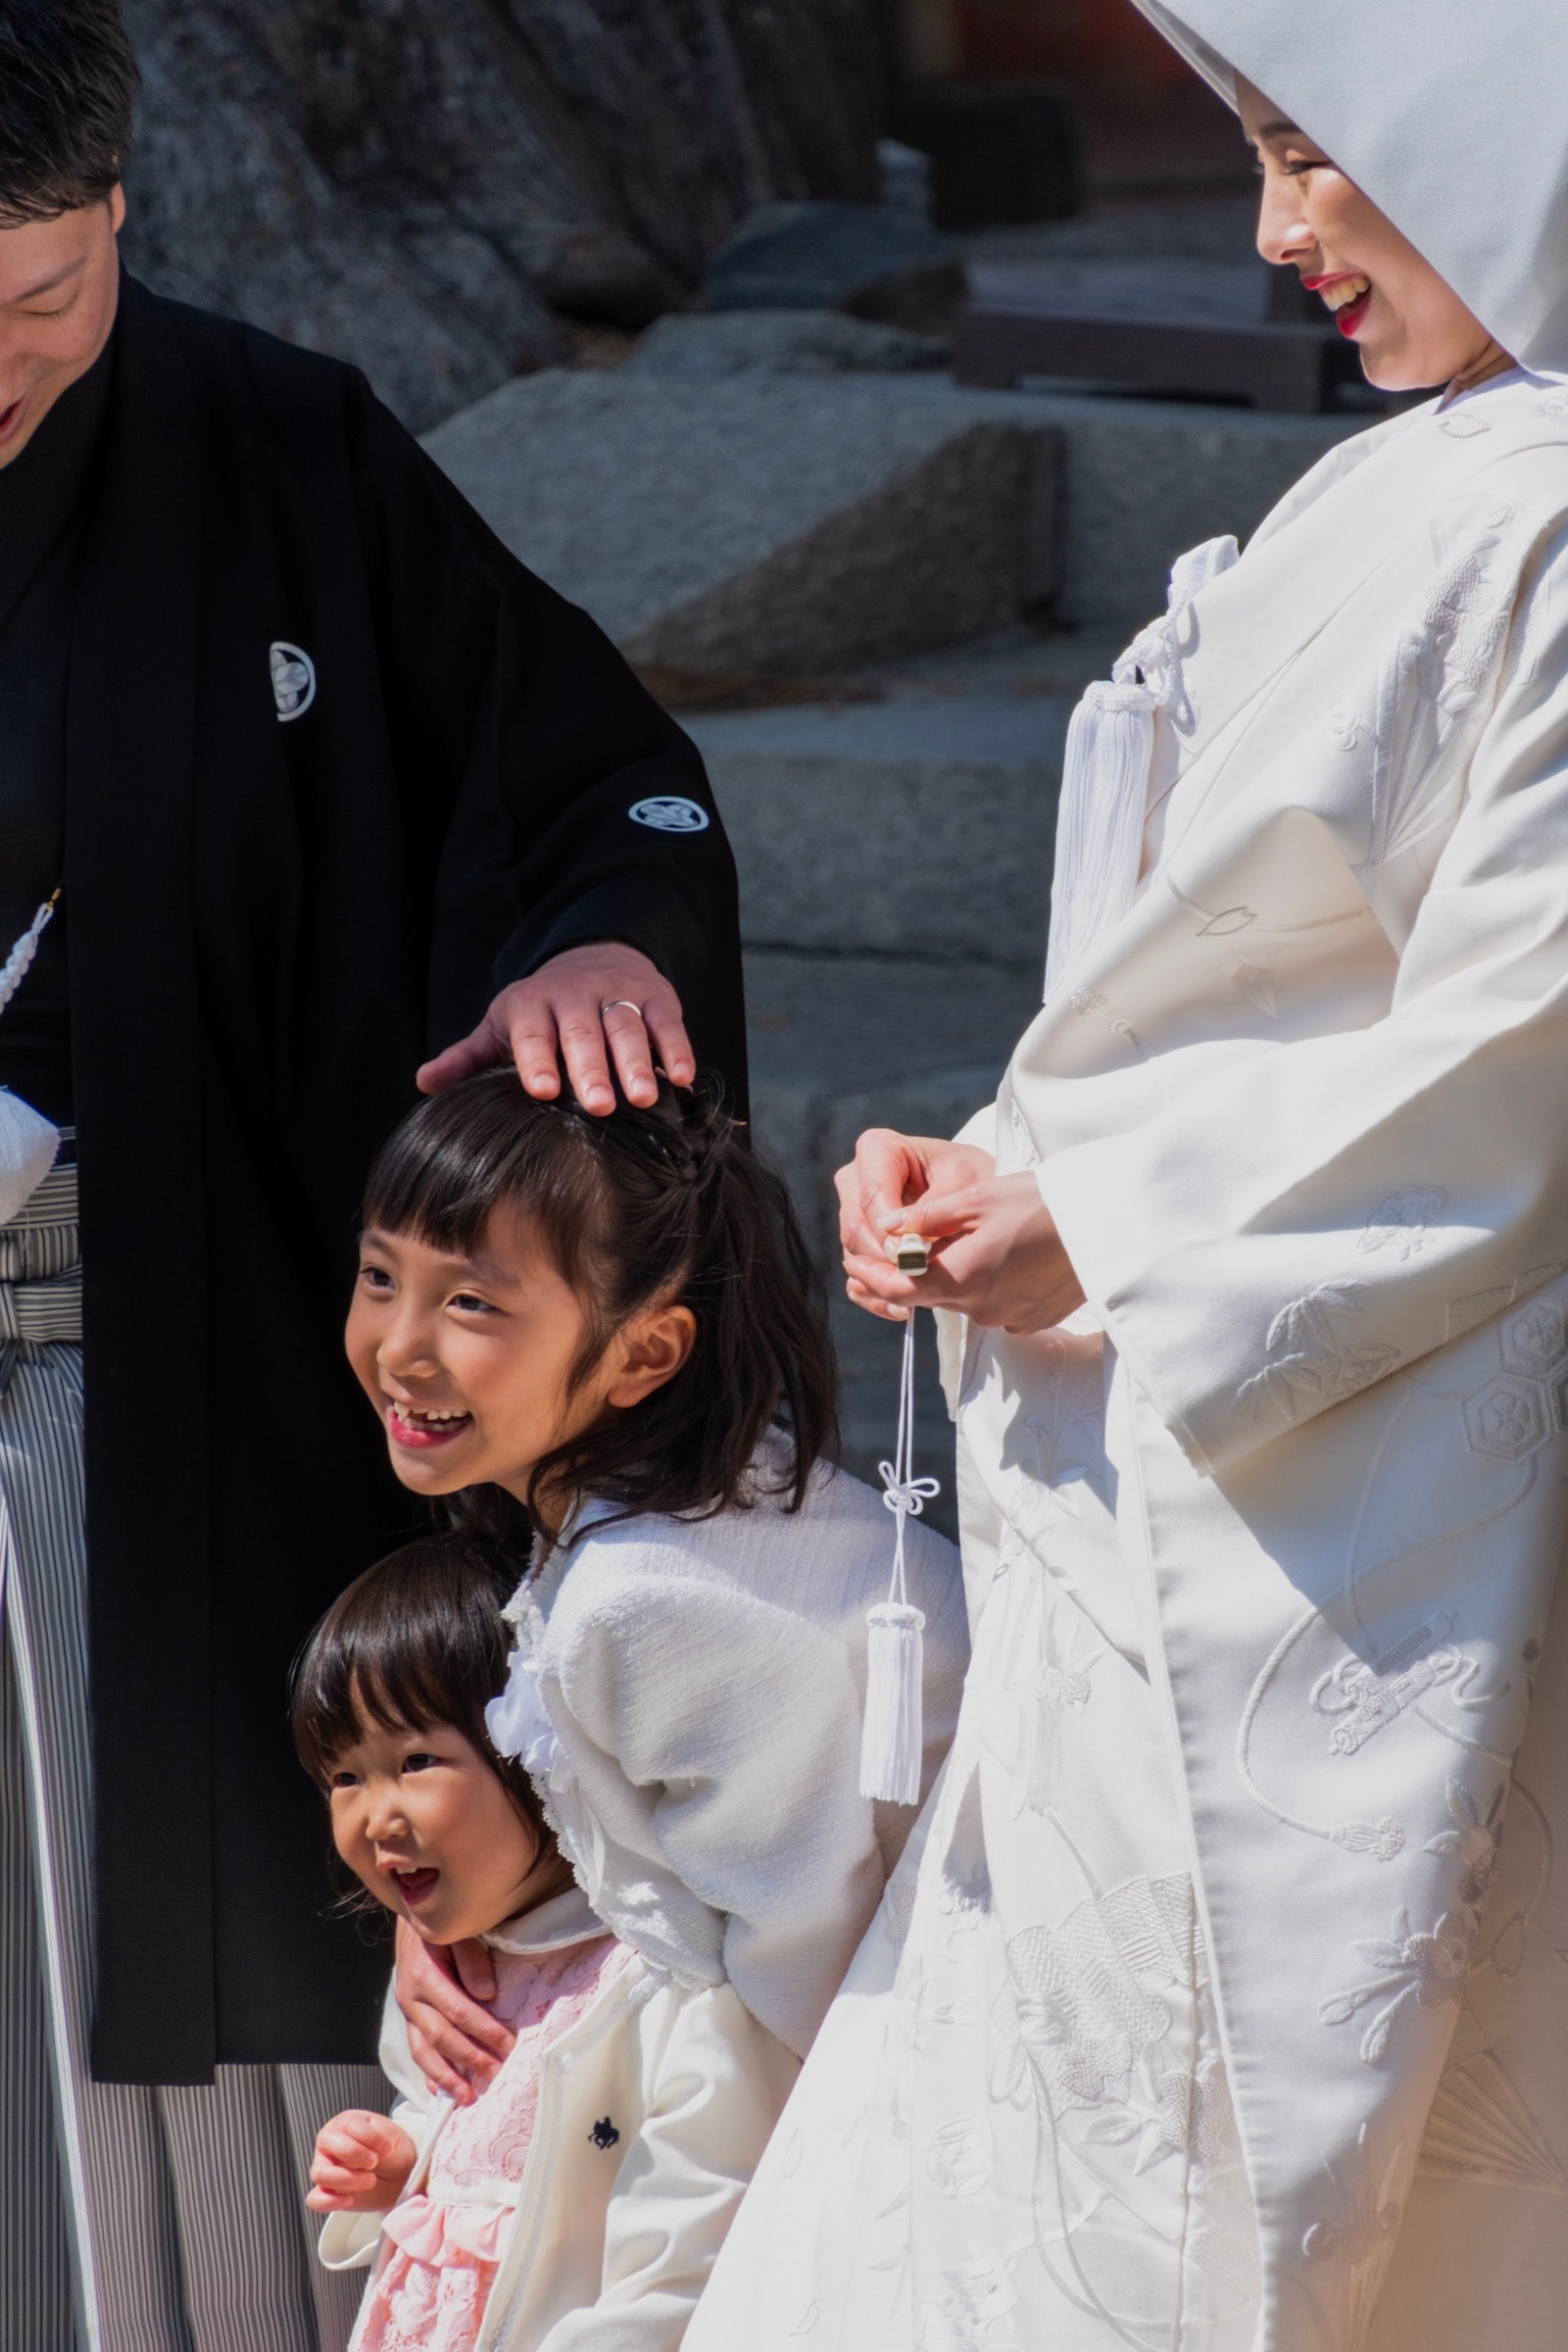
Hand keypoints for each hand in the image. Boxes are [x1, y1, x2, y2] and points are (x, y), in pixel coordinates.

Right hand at [306, 2110, 417, 2213]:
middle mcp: (329, 2144)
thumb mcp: (390, 2134)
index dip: (369, 2137)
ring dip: (347, 2179)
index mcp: (344, 2124)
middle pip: (326, 2143)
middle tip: (374, 2162)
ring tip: (370, 2181)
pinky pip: (315, 2200)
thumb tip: (362, 2152)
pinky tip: (349, 2200)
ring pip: (320, 2173)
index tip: (387, 2149)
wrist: (399, 2175)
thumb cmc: (390, 2150)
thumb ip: (375, 2136)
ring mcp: (325, 2169)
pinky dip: (329, 2202)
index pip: (348, 2124)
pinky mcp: (327, 2193)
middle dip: (354, 2153)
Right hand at [394, 1917, 512, 2105]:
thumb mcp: (458, 1933)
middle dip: (469, 2058)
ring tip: (467, 2097)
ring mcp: (408, 2012)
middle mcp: (411, 1998)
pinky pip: (416, 2051)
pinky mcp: (409, 2021)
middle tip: (495, 2073)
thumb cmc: (444, 1930)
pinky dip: (429, 2074)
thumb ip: (472, 1960)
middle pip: (441, 2036)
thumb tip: (487, 1994)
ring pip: (424, 2051)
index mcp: (424, 1976)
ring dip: (446, 2076)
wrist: (414, 1926)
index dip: (483, 2029)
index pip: (458, 2010)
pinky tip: (441, 2091)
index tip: (508, 2043)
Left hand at [417, 943, 693, 1113]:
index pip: (533, 1032)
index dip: (537, 1059)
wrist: (595, 955)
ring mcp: (619, 994)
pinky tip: (681, 1077)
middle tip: (599, 1106)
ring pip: (628, 1026)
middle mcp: (575, 995)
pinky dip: (676, 1048)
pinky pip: (667, 1022)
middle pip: (584, 1031)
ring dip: (637, 1061)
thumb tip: (425, 1083)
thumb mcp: (502, 1025)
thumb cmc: (542, 1008)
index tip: (541, 1090)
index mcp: (532, 1003)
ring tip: (643, 1098)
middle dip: (592, 1068)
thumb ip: (469, 1056)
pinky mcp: (656, 997)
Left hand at [838, 1128, 1085, 1334]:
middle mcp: (981, 1308)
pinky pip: (995, 1305)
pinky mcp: (1033, 1319)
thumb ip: (926, 1217)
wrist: (1111, 1224)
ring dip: (954, 1275)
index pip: (896, 1291)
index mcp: (961, 1277)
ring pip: (963, 1299)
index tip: (853, 1262)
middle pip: (930, 1295)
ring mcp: (1010, 1318)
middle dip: (913, 1272)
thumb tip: (885, 1226)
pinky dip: (987, 1284)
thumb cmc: (1044, 1202)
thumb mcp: (977, 1198)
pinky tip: (1004, 1255)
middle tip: (900, 1243)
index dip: (870, 1278)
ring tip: (968, 1239)